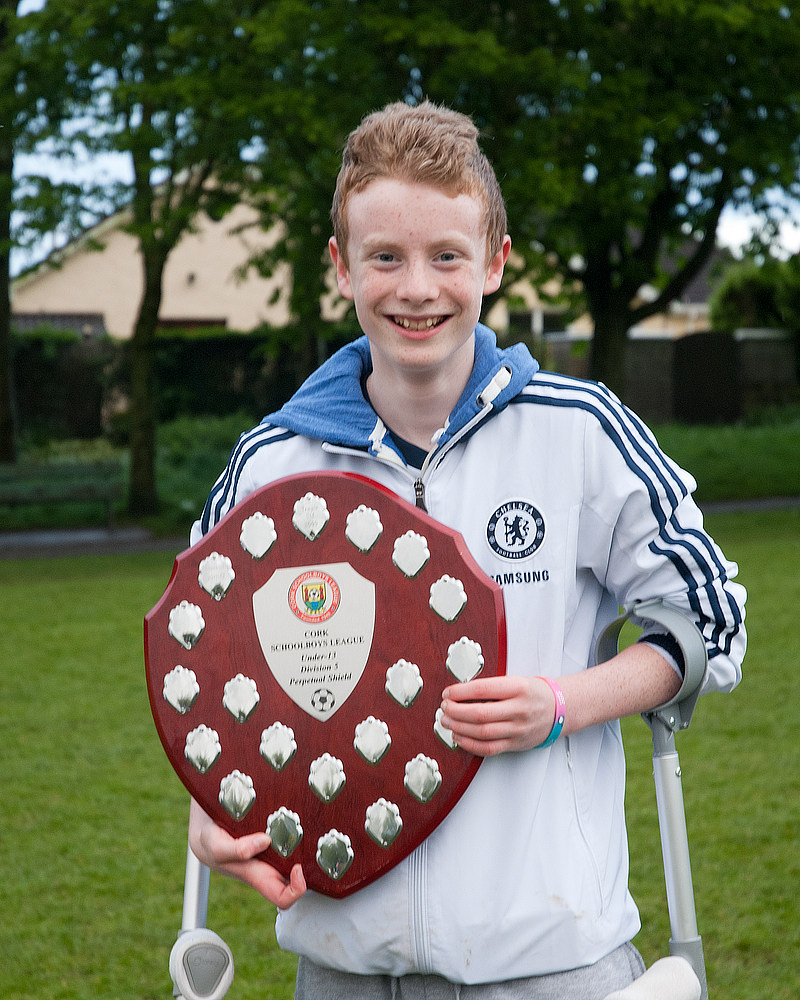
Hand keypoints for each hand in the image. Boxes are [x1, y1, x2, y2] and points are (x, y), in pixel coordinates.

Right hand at [189, 799, 306, 909]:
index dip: (296, 890)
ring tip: (306, 821)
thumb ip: (235, 850)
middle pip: (300, 874)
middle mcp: (269, 863)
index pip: (283, 898)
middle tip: (308, 840)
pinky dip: (296, 822)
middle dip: (310, 863)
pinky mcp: (274, 828)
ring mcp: (274, 847)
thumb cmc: (211, 840)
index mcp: (257, 875)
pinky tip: (295, 804)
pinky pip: (292, 831)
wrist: (203, 822)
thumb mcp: (217, 846)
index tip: (296, 867)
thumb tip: (265, 841)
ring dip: (306, 840)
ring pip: (300, 852)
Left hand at [439, 675, 555, 755]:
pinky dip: (470, 744)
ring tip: (447, 721)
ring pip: (482, 732)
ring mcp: (518, 729)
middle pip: (480, 713)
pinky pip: (489, 748)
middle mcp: (519, 709)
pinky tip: (459, 737)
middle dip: (456, 711)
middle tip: (444, 707)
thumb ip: (491, 687)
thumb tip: (459, 693)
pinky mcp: (515, 744)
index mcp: (518, 688)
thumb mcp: (516, 681)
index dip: (460, 692)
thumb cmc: (533, 693)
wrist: (558, 710)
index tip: (447, 692)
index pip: (482, 689)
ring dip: (459, 727)